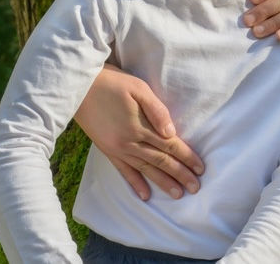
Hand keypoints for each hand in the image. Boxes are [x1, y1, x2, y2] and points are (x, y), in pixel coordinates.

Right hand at [74, 64, 203, 199]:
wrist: (79, 87)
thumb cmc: (113, 83)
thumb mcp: (138, 89)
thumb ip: (157, 111)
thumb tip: (172, 133)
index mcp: (140, 126)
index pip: (170, 145)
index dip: (186, 157)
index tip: (200, 168)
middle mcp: (130, 142)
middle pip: (161, 160)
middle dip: (180, 174)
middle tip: (196, 188)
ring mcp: (118, 148)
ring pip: (145, 169)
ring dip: (162, 183)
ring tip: (178, 194)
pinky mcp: (107, 150)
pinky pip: (123, 171)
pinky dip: (135, 183)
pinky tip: (145, 195)